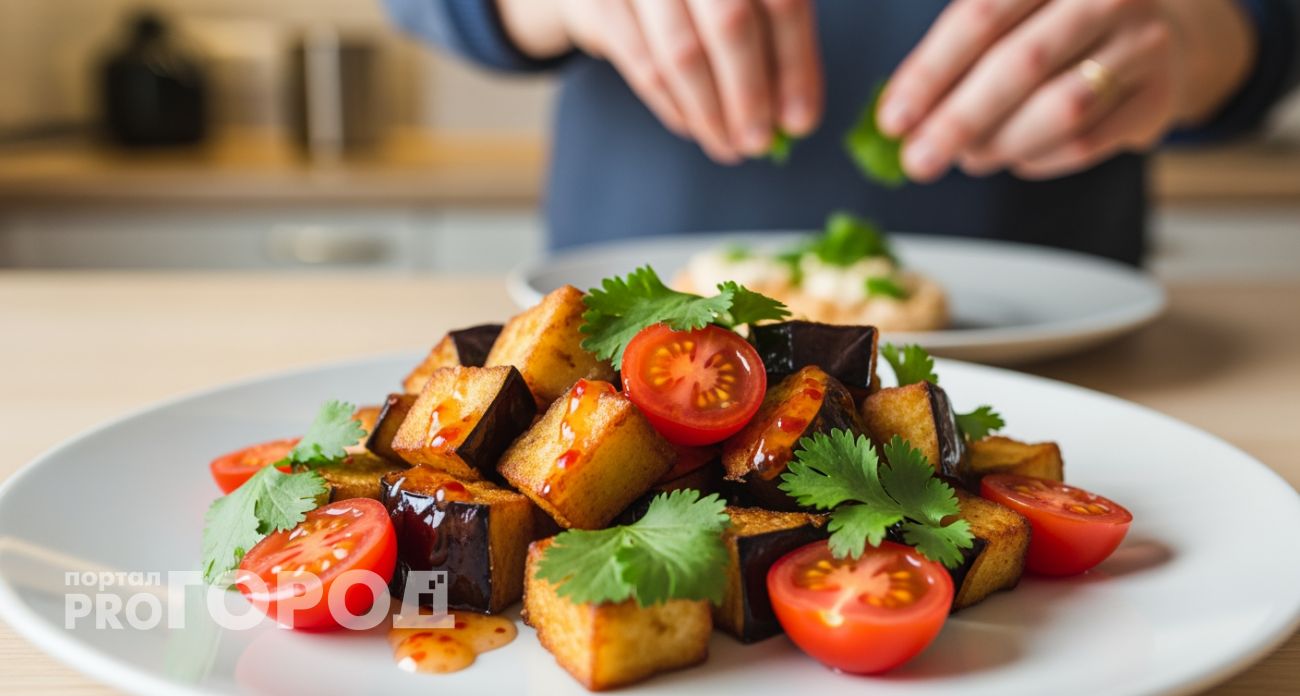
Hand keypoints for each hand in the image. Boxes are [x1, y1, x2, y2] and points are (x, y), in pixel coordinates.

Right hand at [505, 0, 823, 163]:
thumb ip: (773, 43)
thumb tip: (796, 116)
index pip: (781, 3)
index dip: (795, 65)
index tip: (800, 119)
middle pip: (731, 25)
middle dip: (750, 95)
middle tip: (758, 142)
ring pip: (683, 53)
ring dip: (710, 112)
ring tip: (728, 146)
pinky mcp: (603, 3)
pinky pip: (643, 66)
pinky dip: (674, 106)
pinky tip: (694, 127)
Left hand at [878, 0, 1252, 181]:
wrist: (1154, 34)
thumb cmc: (1053, 28)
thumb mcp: (1006, 19)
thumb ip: (956, 56)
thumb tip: (903, 120)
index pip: (980, 16)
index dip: (930, 72)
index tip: (893, 120)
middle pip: (1020, 64)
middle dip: (959, 120)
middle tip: (918, 160)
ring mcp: (1142, 42)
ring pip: (1060, 108)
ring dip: (999, 143)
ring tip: (967, 157)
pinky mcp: (1158, 96)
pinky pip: (1086, 142)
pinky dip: (1037, 157)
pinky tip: (1015, 156)